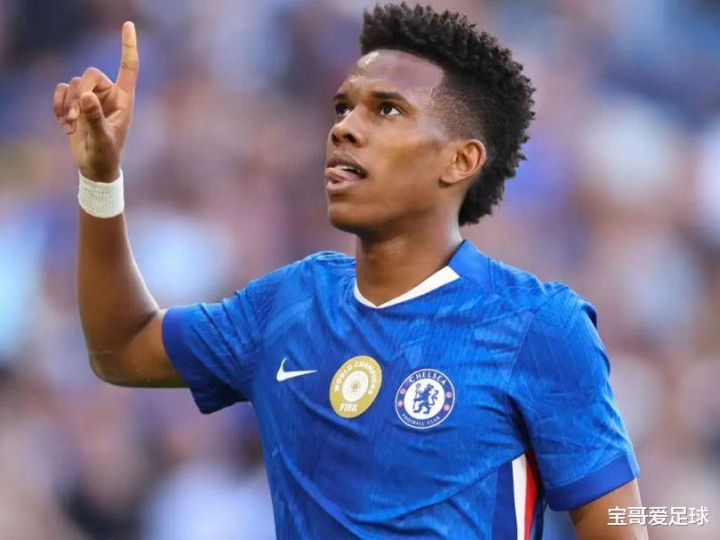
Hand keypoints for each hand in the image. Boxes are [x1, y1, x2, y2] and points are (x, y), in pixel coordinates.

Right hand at [53, 22, 138, 182]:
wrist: (94, 166)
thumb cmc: (106, 154)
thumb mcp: (102, 138)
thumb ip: (95, 118)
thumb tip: (86, 97)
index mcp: (123, 98)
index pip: (128, 67)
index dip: (128, 46)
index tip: (128, 24)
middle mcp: (108, 94)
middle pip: (88, 74)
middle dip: (79, 92)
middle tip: (77, 117)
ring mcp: (91, 97)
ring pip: (73, 83)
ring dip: (69, 104)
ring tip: (73, 125)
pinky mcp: (76, 103)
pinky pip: (61, 90)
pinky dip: (59, 105)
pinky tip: (65, 123)